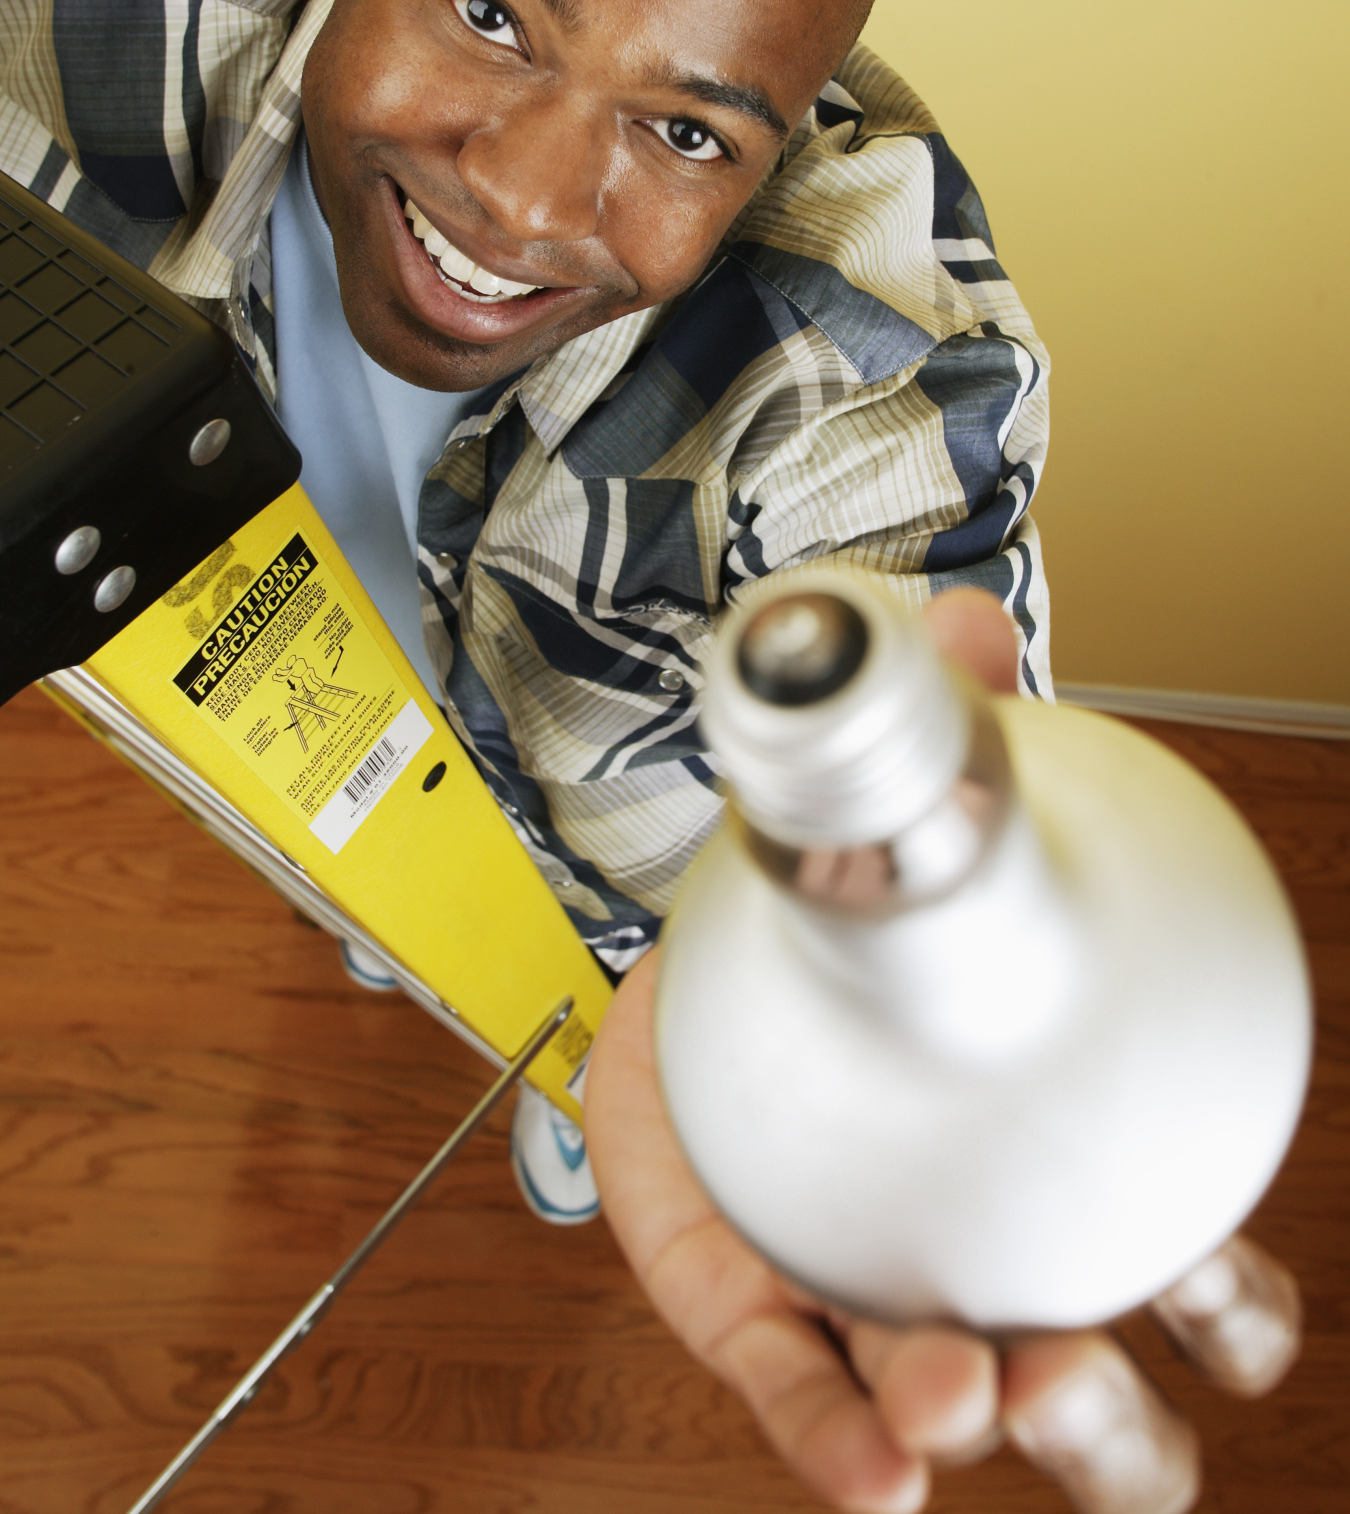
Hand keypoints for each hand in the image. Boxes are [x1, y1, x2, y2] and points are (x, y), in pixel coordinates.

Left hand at [584, 588, 1301, 1513]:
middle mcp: (997, 1249)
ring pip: (975, 1421)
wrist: (702, 970)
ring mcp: (885, 1294)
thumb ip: (948, 736)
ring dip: (978, 1426)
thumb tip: (969, 628)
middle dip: (1112, 1416)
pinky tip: (866, 1466)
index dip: (1232, 1306)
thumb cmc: (845, 928)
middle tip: (1067, 1360)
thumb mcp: (898, 825)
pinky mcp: (768, 1312)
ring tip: (955, 1394)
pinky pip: (805, 1399)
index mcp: (1067, 1157)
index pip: (1204, 1269)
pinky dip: (835, 1439)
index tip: (1215, 1300)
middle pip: (1114, 1400)